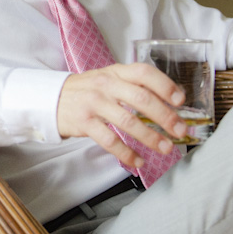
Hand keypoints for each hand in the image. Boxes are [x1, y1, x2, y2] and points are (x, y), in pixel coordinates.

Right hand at [57, 63, 187, 167]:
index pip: (144, 73)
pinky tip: (138, 161)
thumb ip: (133, 86)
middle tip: (180, 130)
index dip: (165, 85)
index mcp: (116, 72)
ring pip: (128, 122)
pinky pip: (110, 140)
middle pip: (141, 99)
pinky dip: (126, 153)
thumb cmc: (87, 90)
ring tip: (166, 148)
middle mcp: (106, 85)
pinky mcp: (84, 123)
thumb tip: (168, 104)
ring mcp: (94, 104)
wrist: (52, 99)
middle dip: (165, 116)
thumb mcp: (109, 79)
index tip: (180, 101)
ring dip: (150, 137)